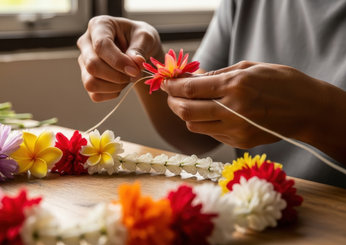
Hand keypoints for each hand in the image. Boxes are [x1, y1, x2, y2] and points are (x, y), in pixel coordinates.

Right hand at [77, 15, 162, 101]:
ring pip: (90, 83)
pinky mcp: (87, 78)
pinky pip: (95, 94)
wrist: (138, 50)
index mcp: (98, 26)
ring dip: (114, 86)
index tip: (136, 70)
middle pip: (92, 66)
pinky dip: (112, 93)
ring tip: (127, 78)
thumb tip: (136, 62)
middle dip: (117, 76)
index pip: (101, 46)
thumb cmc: (139, 39)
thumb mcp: (145, 37)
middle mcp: (86, 43)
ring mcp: (84, 62)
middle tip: (135, 74)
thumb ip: (140, 48)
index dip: (118, 61)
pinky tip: (121, 84)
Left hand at [162, 61, 344, 152]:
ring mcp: (236, 130)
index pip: (190, 89)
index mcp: (235, 87)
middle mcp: (232, 111)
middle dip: (172, 101)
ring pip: (194, 125)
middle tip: (171, 94)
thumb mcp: (248, 68)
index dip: (171, 85)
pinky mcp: (239, 142)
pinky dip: (203, 122)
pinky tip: (208, 113)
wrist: (309, 110)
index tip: (164, 82)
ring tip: (187, 103)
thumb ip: (216, 75)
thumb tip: (190, 78)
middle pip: (185, 111)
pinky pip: (210, 133)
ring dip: (185, 114)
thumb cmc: (281, 82)